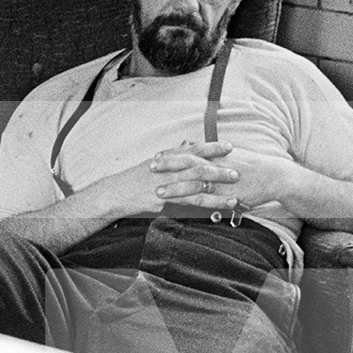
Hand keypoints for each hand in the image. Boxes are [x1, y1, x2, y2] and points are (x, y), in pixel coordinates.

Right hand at [92, 140, 241, 216]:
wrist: (114, 194)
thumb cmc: (134, 179)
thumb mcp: (154, 162)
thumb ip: (174, 154)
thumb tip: (188, 143)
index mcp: (167, 158)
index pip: (193, 149)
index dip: (212, 147)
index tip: (230, 146)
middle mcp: (168, 169)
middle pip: (198, 166)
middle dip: (219, 169)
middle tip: (237, 171)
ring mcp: (165, 184)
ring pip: (196, 186)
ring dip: (217, 190)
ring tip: (235, 193)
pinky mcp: (163, 201)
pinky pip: (188, 204)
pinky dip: (206, 206)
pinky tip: (219, 210)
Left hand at [160, 145, 300, 215]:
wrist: (275, 176)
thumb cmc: (255, 167)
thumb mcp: (233, 155)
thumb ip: (213, 152)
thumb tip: (196, 145)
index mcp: (217, 154)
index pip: (190, 152)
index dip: (172, 154)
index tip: (157, 155)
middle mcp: (217, 163)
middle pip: (187, 162)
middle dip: (167, 164)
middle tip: (149, 166)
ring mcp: (221, 178)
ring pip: (192, 181)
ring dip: (174, 185)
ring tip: (156, 190)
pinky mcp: (226, 193)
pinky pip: (206, 197)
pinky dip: (191, 201)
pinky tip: (180, 207)